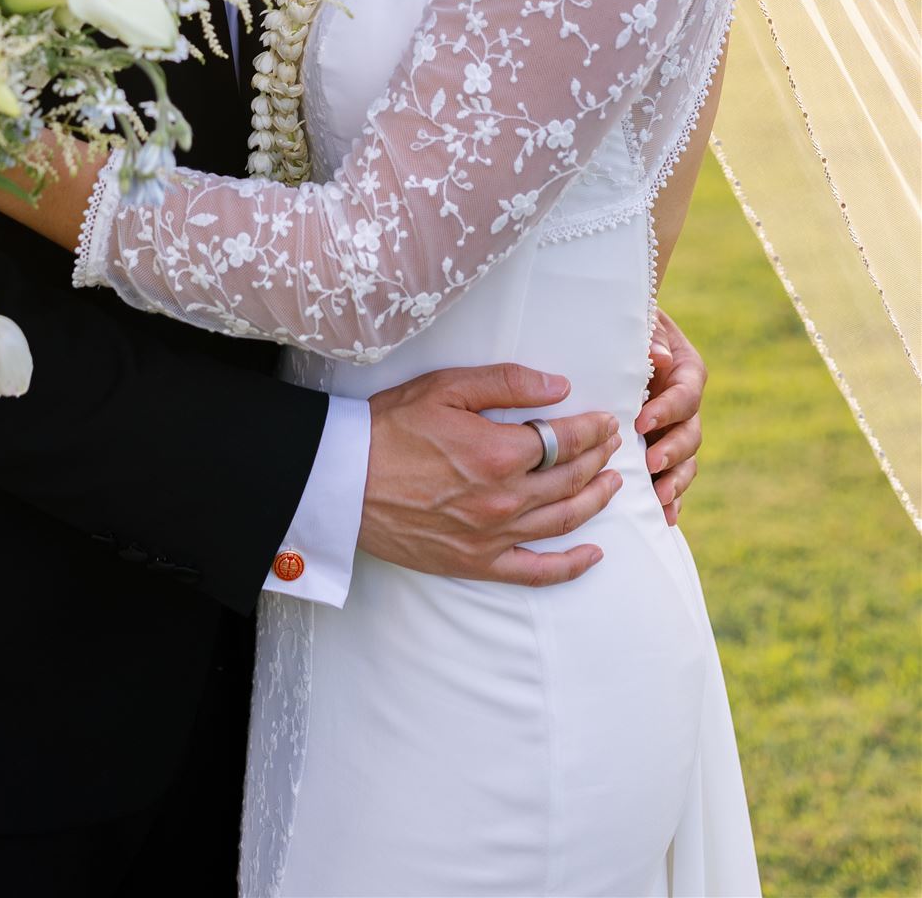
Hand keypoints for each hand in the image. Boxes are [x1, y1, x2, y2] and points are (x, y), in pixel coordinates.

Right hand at [360, 364, 622, 586]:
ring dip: (594, 501)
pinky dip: (570, 566)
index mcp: (499, 452)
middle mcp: (504, 498)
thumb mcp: (446, 388)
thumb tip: (559, 385)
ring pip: (562, 520)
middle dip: (597, 458)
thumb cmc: (389, 427)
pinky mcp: (476, 562)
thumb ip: (506, 383)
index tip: (604, 420)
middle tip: (611, 445)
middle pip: (569, 479)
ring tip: (611, 484)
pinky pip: (536, 571)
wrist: (342, 480)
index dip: (591, 429)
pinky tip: (592, 555)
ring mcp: (493, 536)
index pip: (565, 440)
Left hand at [637, 308, 706, 524]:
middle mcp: (686, 405)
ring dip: (676, 481)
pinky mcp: (664, 449)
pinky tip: (663, 516)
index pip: (685, 395)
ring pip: (687, 461)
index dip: (668, 410)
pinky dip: (672, 497)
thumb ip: (651, 339)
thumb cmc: (629, 326)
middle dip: (673, 451)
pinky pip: (675, 477)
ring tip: (658, 497)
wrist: (618, 335)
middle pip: (691, 433)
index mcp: (687, 371)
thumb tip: (660, 358)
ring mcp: (677, 430)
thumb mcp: (643, 323)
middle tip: (651, 463)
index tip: (643, 422)